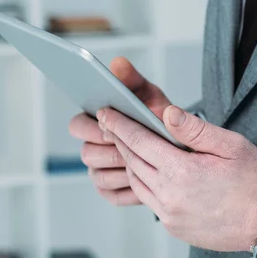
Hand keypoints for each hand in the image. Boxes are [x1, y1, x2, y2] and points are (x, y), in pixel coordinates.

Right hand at [69, 57, 170, 205]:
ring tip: (144, 165)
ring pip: (98, 176)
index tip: (110, 127)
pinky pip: (111, 194)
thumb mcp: (149, 95)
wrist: (180, 148)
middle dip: (109, 151)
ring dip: (120, 170)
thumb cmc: (158, 117)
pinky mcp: (111, 191)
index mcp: (94, 122)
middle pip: (86, 154)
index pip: (76, 125)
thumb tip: (118, 63)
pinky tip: (145, 182)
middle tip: (130, 148)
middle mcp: (92, 147)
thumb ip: (132, 79)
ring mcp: (100, 170)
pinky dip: (128, 189)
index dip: (91, 128)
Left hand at [96, 105, 256, 251]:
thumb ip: (195, 129)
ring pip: (137, 182)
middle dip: (118, 140)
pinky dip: (143, 182)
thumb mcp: (231, 145)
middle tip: (109, 123)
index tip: (105, 113)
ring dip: (129, 162)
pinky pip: (149, 200)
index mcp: (182, 171)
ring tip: (127, 145)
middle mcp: (170, 195)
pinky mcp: (174, 227)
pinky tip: (147, 171)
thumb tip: (166, 112)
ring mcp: (170, 214)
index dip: (119, 125)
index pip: (139, 141)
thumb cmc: (255, 181)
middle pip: (133, 161)